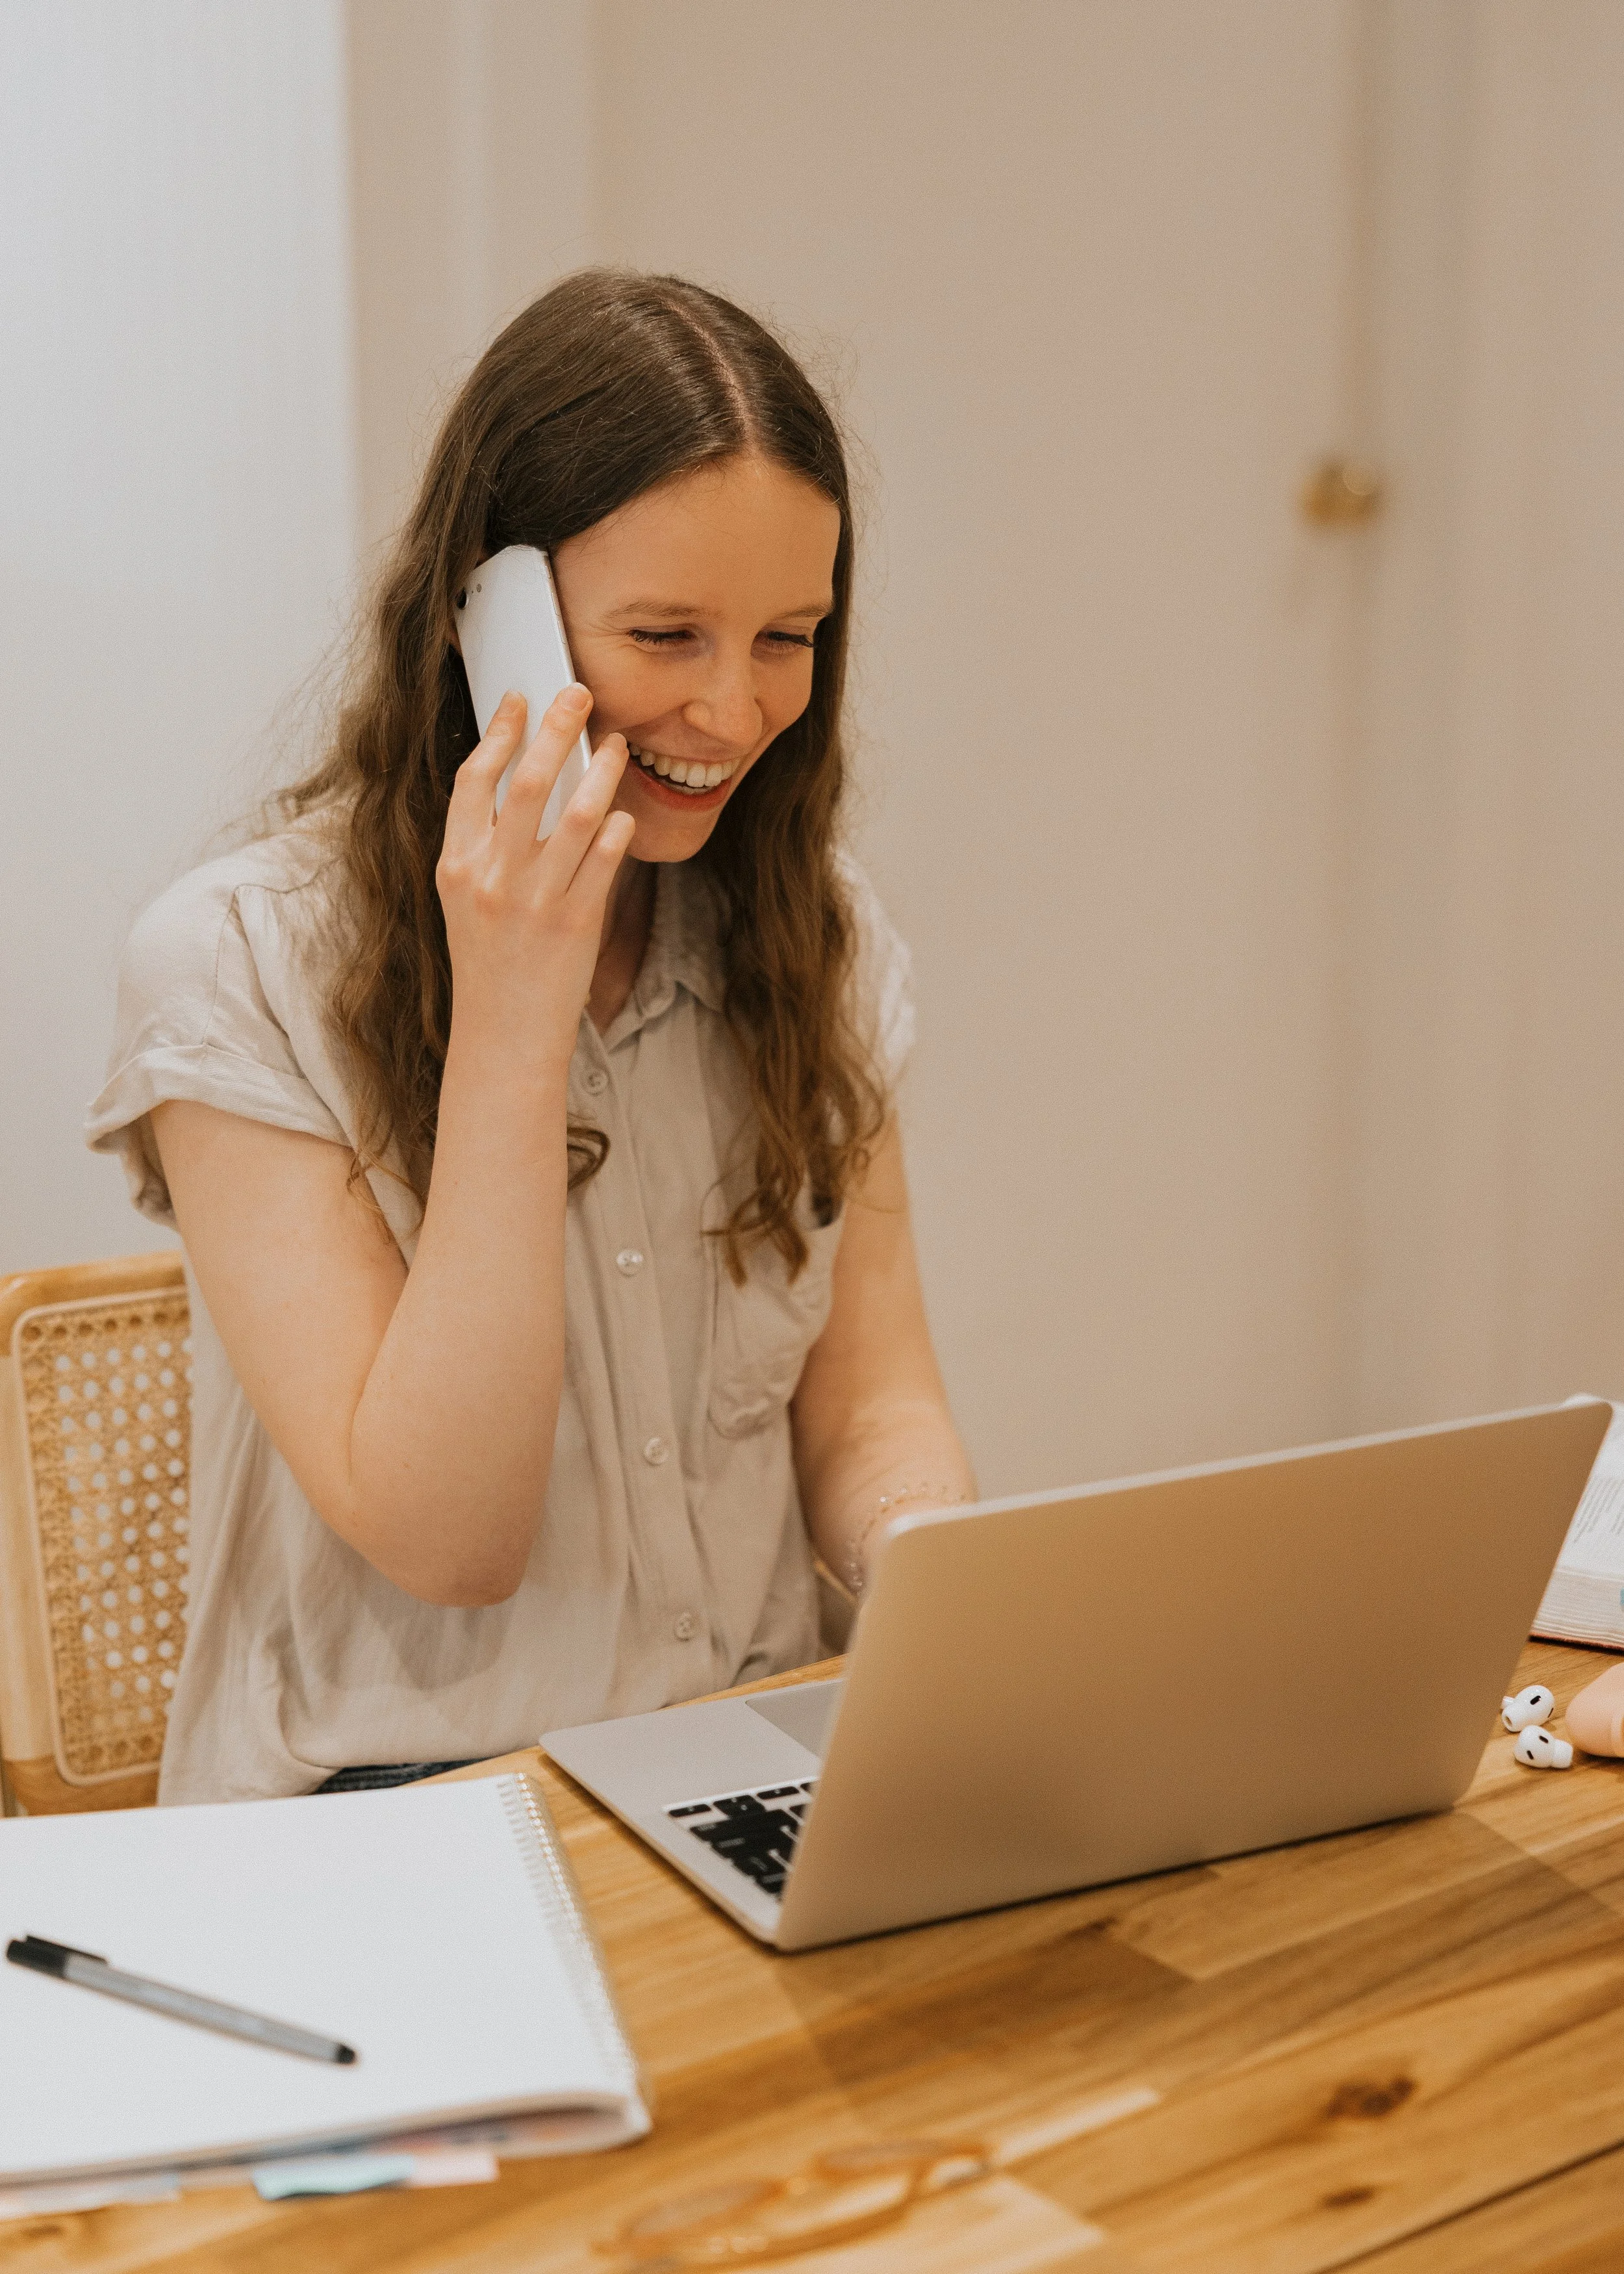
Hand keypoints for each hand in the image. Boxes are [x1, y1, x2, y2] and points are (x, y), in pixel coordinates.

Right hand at [436, 686, 633, 1078]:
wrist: (504, 1034)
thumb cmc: (488, 963)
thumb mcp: (466, 900)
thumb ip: (484, 845)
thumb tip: (516, 779)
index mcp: (457, 866)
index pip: (473, 781)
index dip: (498, 733)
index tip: (519, 700)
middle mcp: (494, 878)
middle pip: (528, 783)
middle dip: (556, 729)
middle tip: (579, 694)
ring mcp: (537, 900)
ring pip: (579, 815)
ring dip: (602, 771)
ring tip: (616, 745)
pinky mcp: (578, 922)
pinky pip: (608, 859)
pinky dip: (620, 829)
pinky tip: (625, 813)